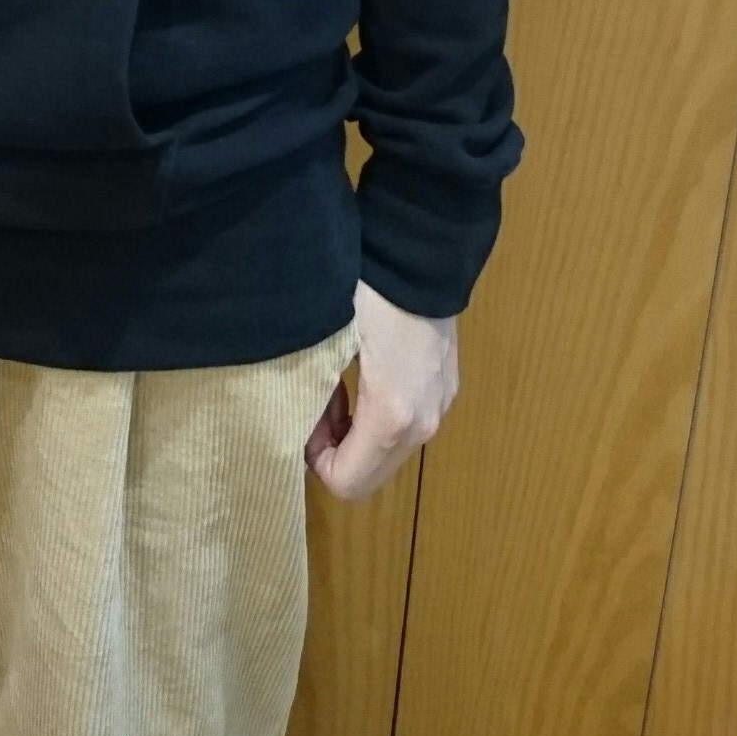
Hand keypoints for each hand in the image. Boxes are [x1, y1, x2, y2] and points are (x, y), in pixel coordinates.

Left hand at [304, 277, 458, 499]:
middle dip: (335, 452)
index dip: (314, 462)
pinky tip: (362, 378)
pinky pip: (406, 427)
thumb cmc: (368, 293)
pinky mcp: (446, 390)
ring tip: (332, 389)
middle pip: (370, 476)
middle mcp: (423, 424)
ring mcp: (440, 408)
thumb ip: (308, 388)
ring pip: (388, 453)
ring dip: (356, 435)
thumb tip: (290, 417)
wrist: (420, 252)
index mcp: (392, 417)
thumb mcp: (326, 339)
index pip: (347, 483)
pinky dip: (378, 419)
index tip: (300, 423)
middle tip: (313, 406)